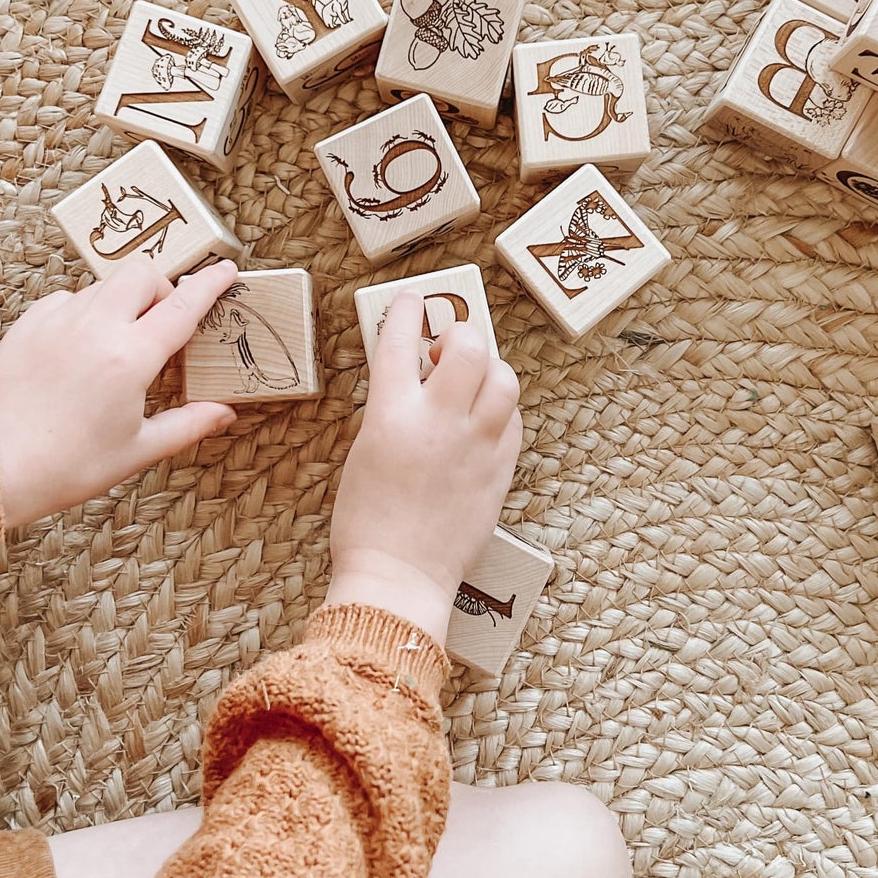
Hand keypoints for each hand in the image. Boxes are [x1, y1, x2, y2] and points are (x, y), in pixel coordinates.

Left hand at [0, 259, 240, 529]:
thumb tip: (225, 412)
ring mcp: (58, 322)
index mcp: (131, 358)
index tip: (227, 270)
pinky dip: (84, 311)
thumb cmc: (69, 465)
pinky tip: (81, 344)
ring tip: (119, 340)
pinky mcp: (28, 325)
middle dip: (161, 287)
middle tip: (162, 320)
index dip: (210, 284)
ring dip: (123, 301)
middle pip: (141, 274)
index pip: (183, 305)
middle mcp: (95, 328)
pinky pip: (66, 299)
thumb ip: (189, 424)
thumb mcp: (139, 450)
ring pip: (103, 285)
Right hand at [325, 292, 522, 642]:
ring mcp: (475, 446)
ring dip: (489, 368)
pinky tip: (485, 418)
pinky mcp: (500, 471)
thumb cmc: (366, 523)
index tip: (412, 299)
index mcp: (391, 415)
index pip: (401, 340)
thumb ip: (393, 411)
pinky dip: (500, 409)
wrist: (397, 578)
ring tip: (472, 381)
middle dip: (461, 335)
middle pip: (469, 346)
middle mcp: (439, 422)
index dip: (407, 310)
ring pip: (503, 379)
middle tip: (447, 350)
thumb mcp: (364, 452)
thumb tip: (416, 383)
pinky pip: (513, 420)